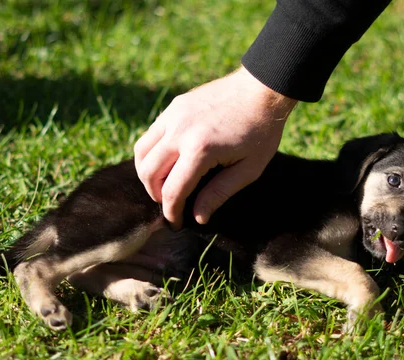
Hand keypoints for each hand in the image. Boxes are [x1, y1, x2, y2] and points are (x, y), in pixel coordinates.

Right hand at [134, 66, 296, 228]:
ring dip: (147, 173)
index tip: (174, 224)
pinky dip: (152, 152)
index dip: (171, 212)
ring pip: (141, 151)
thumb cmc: (260, 132)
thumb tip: (197, 217)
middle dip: (156, 195)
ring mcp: (173, 116)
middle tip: (170, 204)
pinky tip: (168, 161)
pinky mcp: (174, 107)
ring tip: (164, 184)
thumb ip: (219, 193)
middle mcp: (180, 131)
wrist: (262, 90)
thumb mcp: (248, 170)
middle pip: (148, 172)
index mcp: (200, 150)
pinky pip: (151, 134)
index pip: (172, 191)